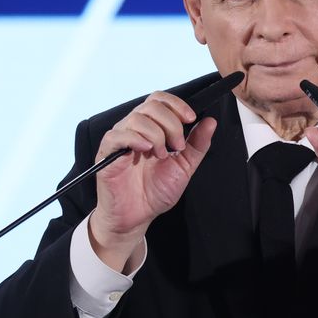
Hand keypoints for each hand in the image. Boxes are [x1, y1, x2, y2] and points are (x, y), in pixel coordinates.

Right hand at [90, 92, 216, 271]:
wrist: (137, 217)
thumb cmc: (155, 192)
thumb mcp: (184, 166)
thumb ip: (197, 144)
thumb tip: (210, 122)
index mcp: (152, 129)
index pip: (160, 100)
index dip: (176, 104)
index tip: (191, 118)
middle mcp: (135, 130)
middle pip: (151, 105)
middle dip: (170, 123)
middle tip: (177, 146)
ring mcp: (120, 140)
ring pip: (136, 118)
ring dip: (155, 134)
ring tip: (161, 155)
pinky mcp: (107, 153)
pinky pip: (117, 135)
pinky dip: (134, 138)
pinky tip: (145, 149)